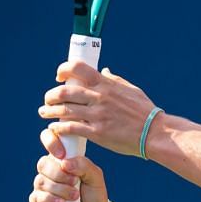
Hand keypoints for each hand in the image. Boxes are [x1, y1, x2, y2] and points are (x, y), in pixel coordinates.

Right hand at [29, 125, 111, 201]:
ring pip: (41, 181)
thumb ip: (84, 165)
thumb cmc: (94, 195)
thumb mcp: (95, 177)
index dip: (51, 142)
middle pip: (43, 163)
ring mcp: (42, 186)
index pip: (48, 139)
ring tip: (74, 197)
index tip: (62, 155)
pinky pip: (38, 196)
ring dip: (60, 189)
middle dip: (60, 174)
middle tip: (75, 182)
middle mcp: (49, 170)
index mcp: (62, 159)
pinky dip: (51, 200)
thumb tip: (65, 163)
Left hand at [39, 61, 158, 157]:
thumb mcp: (131, 90)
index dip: (63, 70)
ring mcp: (98, 115)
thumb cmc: (146, 111)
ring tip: (44, 113)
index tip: (59, 77)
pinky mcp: (97, 133)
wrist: (156, 133)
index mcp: (107, 84)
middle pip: (64, 91)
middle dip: (51, 95)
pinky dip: (59, 127)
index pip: (77, 68)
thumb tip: (103, 71)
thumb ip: (114, 80)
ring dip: (49, 111)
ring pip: (64, 110)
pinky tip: (54, 128)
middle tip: (48, 100)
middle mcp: (100, 97)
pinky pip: (71, 128)